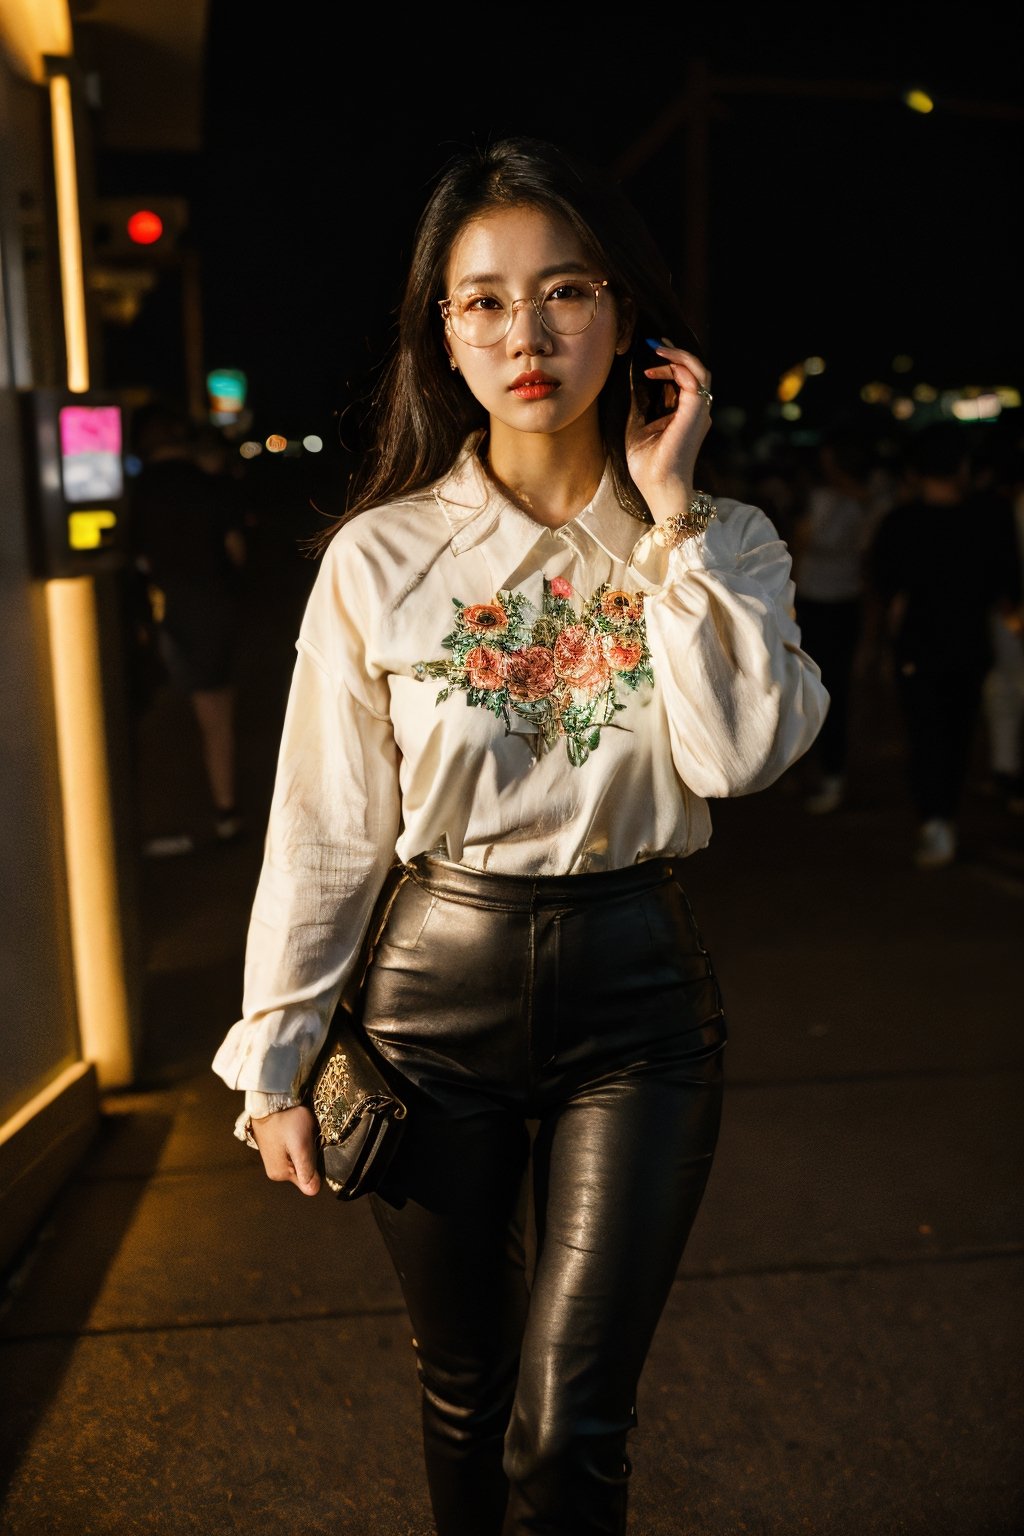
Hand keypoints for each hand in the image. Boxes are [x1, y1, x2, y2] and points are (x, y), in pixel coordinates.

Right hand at [249, 1104, 320, 1195]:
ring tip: (300, 1134)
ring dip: (304, 1149)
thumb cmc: (286, 1120)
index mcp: (281, 1174)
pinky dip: (297, 1144)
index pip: (309, 1181)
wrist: (269, 1099)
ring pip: (298, 1161)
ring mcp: (273, 1160)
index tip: (313, 1149)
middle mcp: (275, 1172)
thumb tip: (313, 1192)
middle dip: (310, 1157)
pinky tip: (295, 1132)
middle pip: (304, 1171)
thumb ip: (306, 1169)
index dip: (316, 1166)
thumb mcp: (300, 1145)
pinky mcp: (273, 1149)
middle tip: (308, 1139)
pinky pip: (292, 1153)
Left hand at [625, 341, 712, 521]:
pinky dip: (677, 366)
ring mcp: (699, 412)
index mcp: (686, 415)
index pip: (685, 380)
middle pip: (696, 371)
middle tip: (655, 342)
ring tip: (657, 348)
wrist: (657, 487)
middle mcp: (697, 412)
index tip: (651, 353)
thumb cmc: (648, 466)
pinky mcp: (695, 413)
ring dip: (679, 355)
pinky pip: (694, 379)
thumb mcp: (637, 427)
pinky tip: (656, 365)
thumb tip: (631, 379)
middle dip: (677, 352)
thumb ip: (639, 404)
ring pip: (699, 371)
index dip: (671, 362)